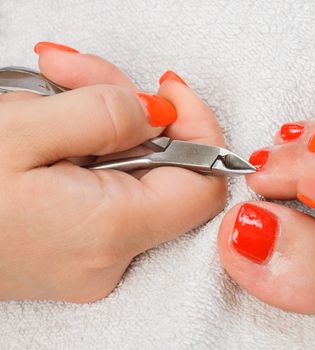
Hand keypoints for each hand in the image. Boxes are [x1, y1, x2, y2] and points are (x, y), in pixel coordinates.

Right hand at [0, 42, 225, 301]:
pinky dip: (86, 148)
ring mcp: (93, 257)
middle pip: (165, 169)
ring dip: (99, 119)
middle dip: (130, 108)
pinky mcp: (75, 247)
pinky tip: (46, 126)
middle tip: (72, 73)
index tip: (168, 91)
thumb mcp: (19, 129)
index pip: (204, 186)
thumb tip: (159, 111)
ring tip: (42, 91)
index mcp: (108, 230)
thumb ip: (105, 113)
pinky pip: (106, 188)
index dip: (197, 130)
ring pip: (132, 172)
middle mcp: (110, 256)